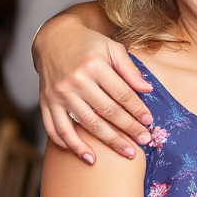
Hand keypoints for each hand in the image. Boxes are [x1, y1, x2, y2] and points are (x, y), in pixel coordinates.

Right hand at [36, 15, 153, 162]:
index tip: (150, 122)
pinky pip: (57, 129)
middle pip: (107, 112)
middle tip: (144, 141)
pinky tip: (88, 157)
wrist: (53, 39)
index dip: (137, 110)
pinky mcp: (46, 103)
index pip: (121, 94)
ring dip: (107, 142)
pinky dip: (71, 145)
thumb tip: (148, 89)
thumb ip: (130, 69)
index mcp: (93, 66)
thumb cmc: (88, 44)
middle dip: (128, 129)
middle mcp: (75, 82)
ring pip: (86, 124)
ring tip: (126, 153)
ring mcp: (58, 94)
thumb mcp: (112, 48)